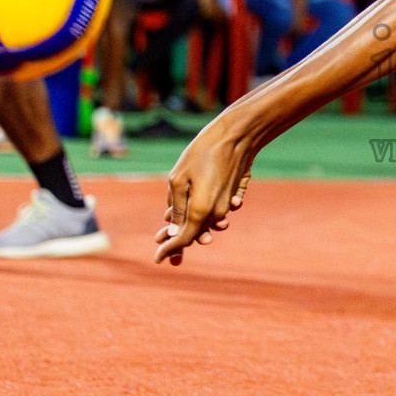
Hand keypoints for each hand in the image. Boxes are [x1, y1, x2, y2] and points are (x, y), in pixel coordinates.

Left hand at [155, 119, 254, 264]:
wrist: (237, 136)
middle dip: (178, 242)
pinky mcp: (231, 196)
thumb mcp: (179, 178)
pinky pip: (213, 212)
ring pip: (204, 224)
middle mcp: (216, 213)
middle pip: (195, 235)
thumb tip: (172, 232)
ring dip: (189, 228)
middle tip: (161, 247)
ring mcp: (226, 206)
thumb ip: (177, 207)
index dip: (168, 249)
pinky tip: (190, 212)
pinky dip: (201, 216)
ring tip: (170, 229)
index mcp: (200, 211)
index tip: (157, 259)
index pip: (182, 239)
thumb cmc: (203, 152)